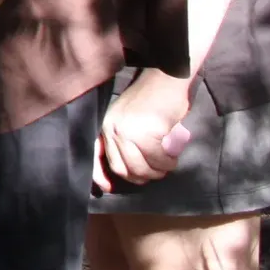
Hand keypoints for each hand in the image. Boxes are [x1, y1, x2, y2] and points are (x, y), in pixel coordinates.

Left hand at [95, 68, 193, 190]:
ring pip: (142, 168)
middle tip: (158, 171)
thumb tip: (129, 172)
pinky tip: (173, 155)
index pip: (96, 156)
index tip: (108, 188)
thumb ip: (125, 141)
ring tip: (168, 162)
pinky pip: (158, 160)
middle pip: (124, 169)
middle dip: (143, 176)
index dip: (100, 175)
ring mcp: (128, 131)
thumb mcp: (130, 120)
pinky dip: (168, 162)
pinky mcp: (146, 133)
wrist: (166, 80)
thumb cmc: (153, 102)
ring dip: (159, 171)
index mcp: (107, 125)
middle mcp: (113, 129)